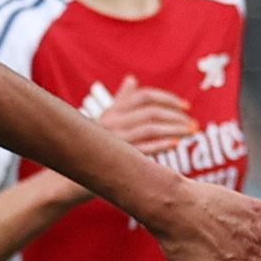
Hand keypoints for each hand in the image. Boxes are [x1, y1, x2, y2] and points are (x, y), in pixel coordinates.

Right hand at [43, 76, 201, 205]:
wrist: (66, 180)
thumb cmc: (89, 150)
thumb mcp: (104, 121)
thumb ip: (120, 100)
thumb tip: (132, 79)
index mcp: (111, 111)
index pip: (143, 96)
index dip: (167, 99)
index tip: (185, 106)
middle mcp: (111, 121)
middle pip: (150, 111)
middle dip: (176, 116)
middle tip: (193, 124)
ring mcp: (111, 139)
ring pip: (150, 128)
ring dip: (174, 129)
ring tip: (191, 134)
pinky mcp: (113, 158)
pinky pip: (142, 148)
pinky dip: (161, 144)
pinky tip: (175, 144)